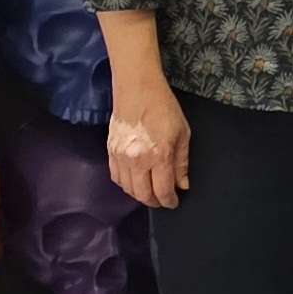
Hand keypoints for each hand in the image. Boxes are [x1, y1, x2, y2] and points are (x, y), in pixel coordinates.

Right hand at [105, 80, 189, 209]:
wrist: (137, 90)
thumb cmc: (163, 108)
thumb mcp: (182, 134)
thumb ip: (181, 163)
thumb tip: (182, 184)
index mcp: (158, 156)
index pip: (162, 190)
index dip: (169, 201)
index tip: (173, 202)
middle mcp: (137, 160)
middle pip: (142, 194)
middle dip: (154, 202)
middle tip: (162, 201)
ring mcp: (120, 156)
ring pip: (127, 188)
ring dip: (139, 194)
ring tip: (150, 192)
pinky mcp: (110, 151)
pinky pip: (115, 177)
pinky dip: (125, 184)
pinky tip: (135, 181)